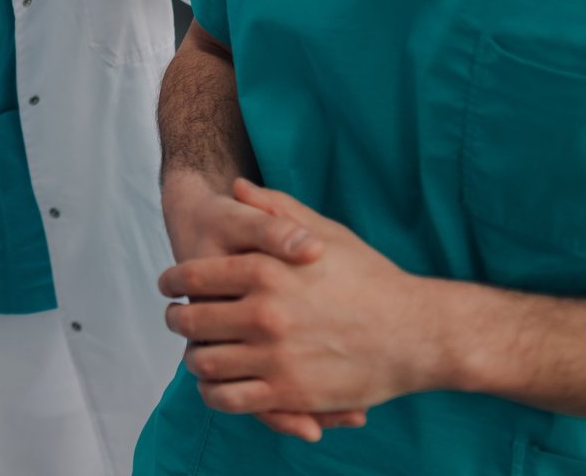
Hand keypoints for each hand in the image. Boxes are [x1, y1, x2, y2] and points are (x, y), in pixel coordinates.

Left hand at [159, 173, 362, 437]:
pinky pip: (231, 399)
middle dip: (178, 319)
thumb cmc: (371, 278)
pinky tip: (218, 384)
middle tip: (178, 318)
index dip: (172, 281)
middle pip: (191, 321)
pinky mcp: (290, 394)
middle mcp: (265, 314)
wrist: (417, 332)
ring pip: (204, 364)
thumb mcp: (324, 232)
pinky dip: (215, 394)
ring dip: (195, 358)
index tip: (167, 285)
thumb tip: (237, 186)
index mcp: (265, 271)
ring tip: (197, 351)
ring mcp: (275, 357)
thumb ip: (275, 211)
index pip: (193, 277)